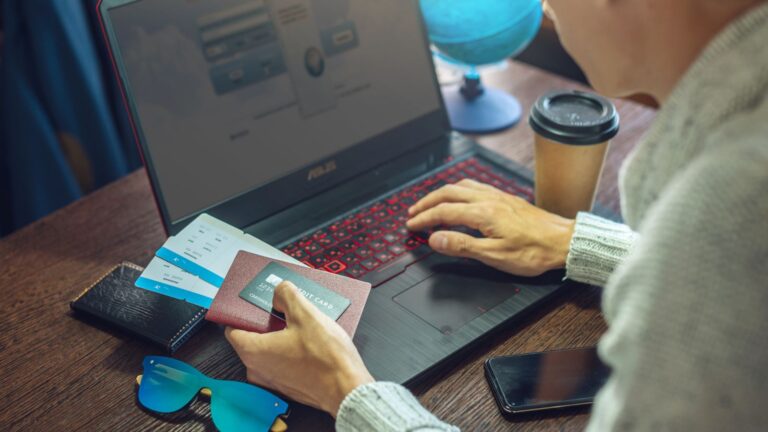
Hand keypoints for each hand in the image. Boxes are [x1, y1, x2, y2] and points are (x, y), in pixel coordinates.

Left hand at [225, 281, 373, 416]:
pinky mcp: (288, 387)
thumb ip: (287, 295)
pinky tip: (310, 342)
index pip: (232, 328)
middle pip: (252, 339)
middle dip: (267, 323)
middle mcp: (257, 370)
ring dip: (281, 337)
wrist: (347, 389)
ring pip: (268, 351)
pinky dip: (291, 351)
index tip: (257, 305)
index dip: (243, 313)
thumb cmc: (326, 359)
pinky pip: (281, 363)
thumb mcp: (306, 314)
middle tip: (285, 310)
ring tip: (302, 324)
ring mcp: (272, 381)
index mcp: (253, 351)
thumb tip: (280, 293)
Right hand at [406, 179, 574, 275]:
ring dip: (442, 194)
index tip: (411, 226)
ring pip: (461, 186)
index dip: (424, 219)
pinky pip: (475, 186)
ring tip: (430, 203)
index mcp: (483, 213)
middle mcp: (489, 199)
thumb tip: (435, 239)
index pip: (444, 212)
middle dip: (427, 202)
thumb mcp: (495, 256)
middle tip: (413, 213)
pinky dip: (458, 190)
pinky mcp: (506, 198)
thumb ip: (462, 246)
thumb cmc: (534, 251)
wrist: (564, 241)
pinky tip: (460, 197)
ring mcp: (498, 196)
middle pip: (448, 193)